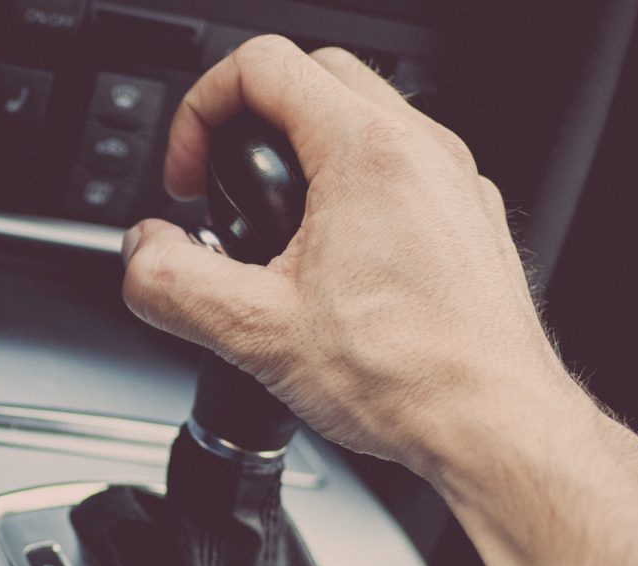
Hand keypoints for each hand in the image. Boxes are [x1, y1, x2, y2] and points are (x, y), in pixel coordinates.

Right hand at [121, 36, 591, 482]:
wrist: (494, 428)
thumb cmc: (409, 378)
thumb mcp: (255, 332)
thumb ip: (174, 282)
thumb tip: (143, 254)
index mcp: (365, 152)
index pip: (262, 64)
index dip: (200, 111)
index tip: (190, 176)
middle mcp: (421, 150)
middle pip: (315, 74)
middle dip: (251, 119)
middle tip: (223, 188)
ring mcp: (454, 182)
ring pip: (366, 117)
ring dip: (305, 152)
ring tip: (275, 229)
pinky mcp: (469, 220)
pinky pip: (404, 168)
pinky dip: (355, 188)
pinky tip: (336, 264)